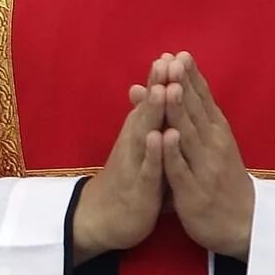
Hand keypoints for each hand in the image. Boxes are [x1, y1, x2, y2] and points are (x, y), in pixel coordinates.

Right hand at [71, 70, 167, 262]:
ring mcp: (134, 164)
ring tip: (163, 88)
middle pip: (148, 110)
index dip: (162, 80)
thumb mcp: (138, 150)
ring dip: (154, 112)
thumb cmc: (127, 182)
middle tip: (167, 60)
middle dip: (158, 86)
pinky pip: (148, 167)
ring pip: (145, 133)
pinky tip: (159, 136)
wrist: (100, 219)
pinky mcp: (138, 186)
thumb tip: (146, 95)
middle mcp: (134, 144)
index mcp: (139, 135)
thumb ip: (146, 124)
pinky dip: (153, 151)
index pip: (152, 103)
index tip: (173, 55)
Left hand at [161, 52, 253, 259]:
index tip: (179, 54)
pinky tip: (164, 135)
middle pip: (196, 112)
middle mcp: (214, 146)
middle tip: (172, 61)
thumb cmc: (221, 179)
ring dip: (179, 111)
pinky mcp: (194, 191)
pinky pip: (181, 169)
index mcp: (217, 133)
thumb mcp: (208, 145)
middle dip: (183, 86)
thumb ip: (188, 117)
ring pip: (189, 136)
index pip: (203, 100)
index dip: (191, 78)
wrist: (244, 225)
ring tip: (170, 88)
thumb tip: (166, 86)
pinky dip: (173, 152)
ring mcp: (205, 168)